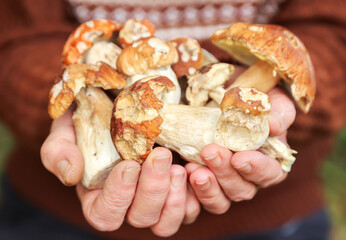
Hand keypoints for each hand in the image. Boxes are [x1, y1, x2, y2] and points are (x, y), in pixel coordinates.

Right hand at [40, 110, 199, 236]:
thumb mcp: (66, 130)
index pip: (105, 214)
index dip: (117, 196)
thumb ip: (58, 152)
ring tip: (181, 166)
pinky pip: (194, 207)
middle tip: (161, 155)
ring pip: (168, 222)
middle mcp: (129, 205)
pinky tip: (198, 167)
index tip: (129, 164)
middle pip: (142, 218)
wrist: (122, 104)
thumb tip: (70, 175)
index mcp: (99, 197)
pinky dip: (200, 193)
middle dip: (153, 189)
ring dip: (176, 197)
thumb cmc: (91, 120)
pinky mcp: (181, 191)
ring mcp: (157, 200)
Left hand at [186, 88, 295, 213]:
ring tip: (194, 169)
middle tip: (210, 152)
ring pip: (222, 199)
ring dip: (208, 187)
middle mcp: (250, 179)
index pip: (270, 173)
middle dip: (225, 173)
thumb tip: (275, 126)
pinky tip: (186, 169)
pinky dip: (194, 189)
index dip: (256, 169)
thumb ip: (279, 113)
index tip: (239, 158)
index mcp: (271, 163)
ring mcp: (227, 184)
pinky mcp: (207, 184)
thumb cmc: (255, 104)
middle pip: (243, 189)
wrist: (228, 104)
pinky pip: (202, 197)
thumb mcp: (273, 102)